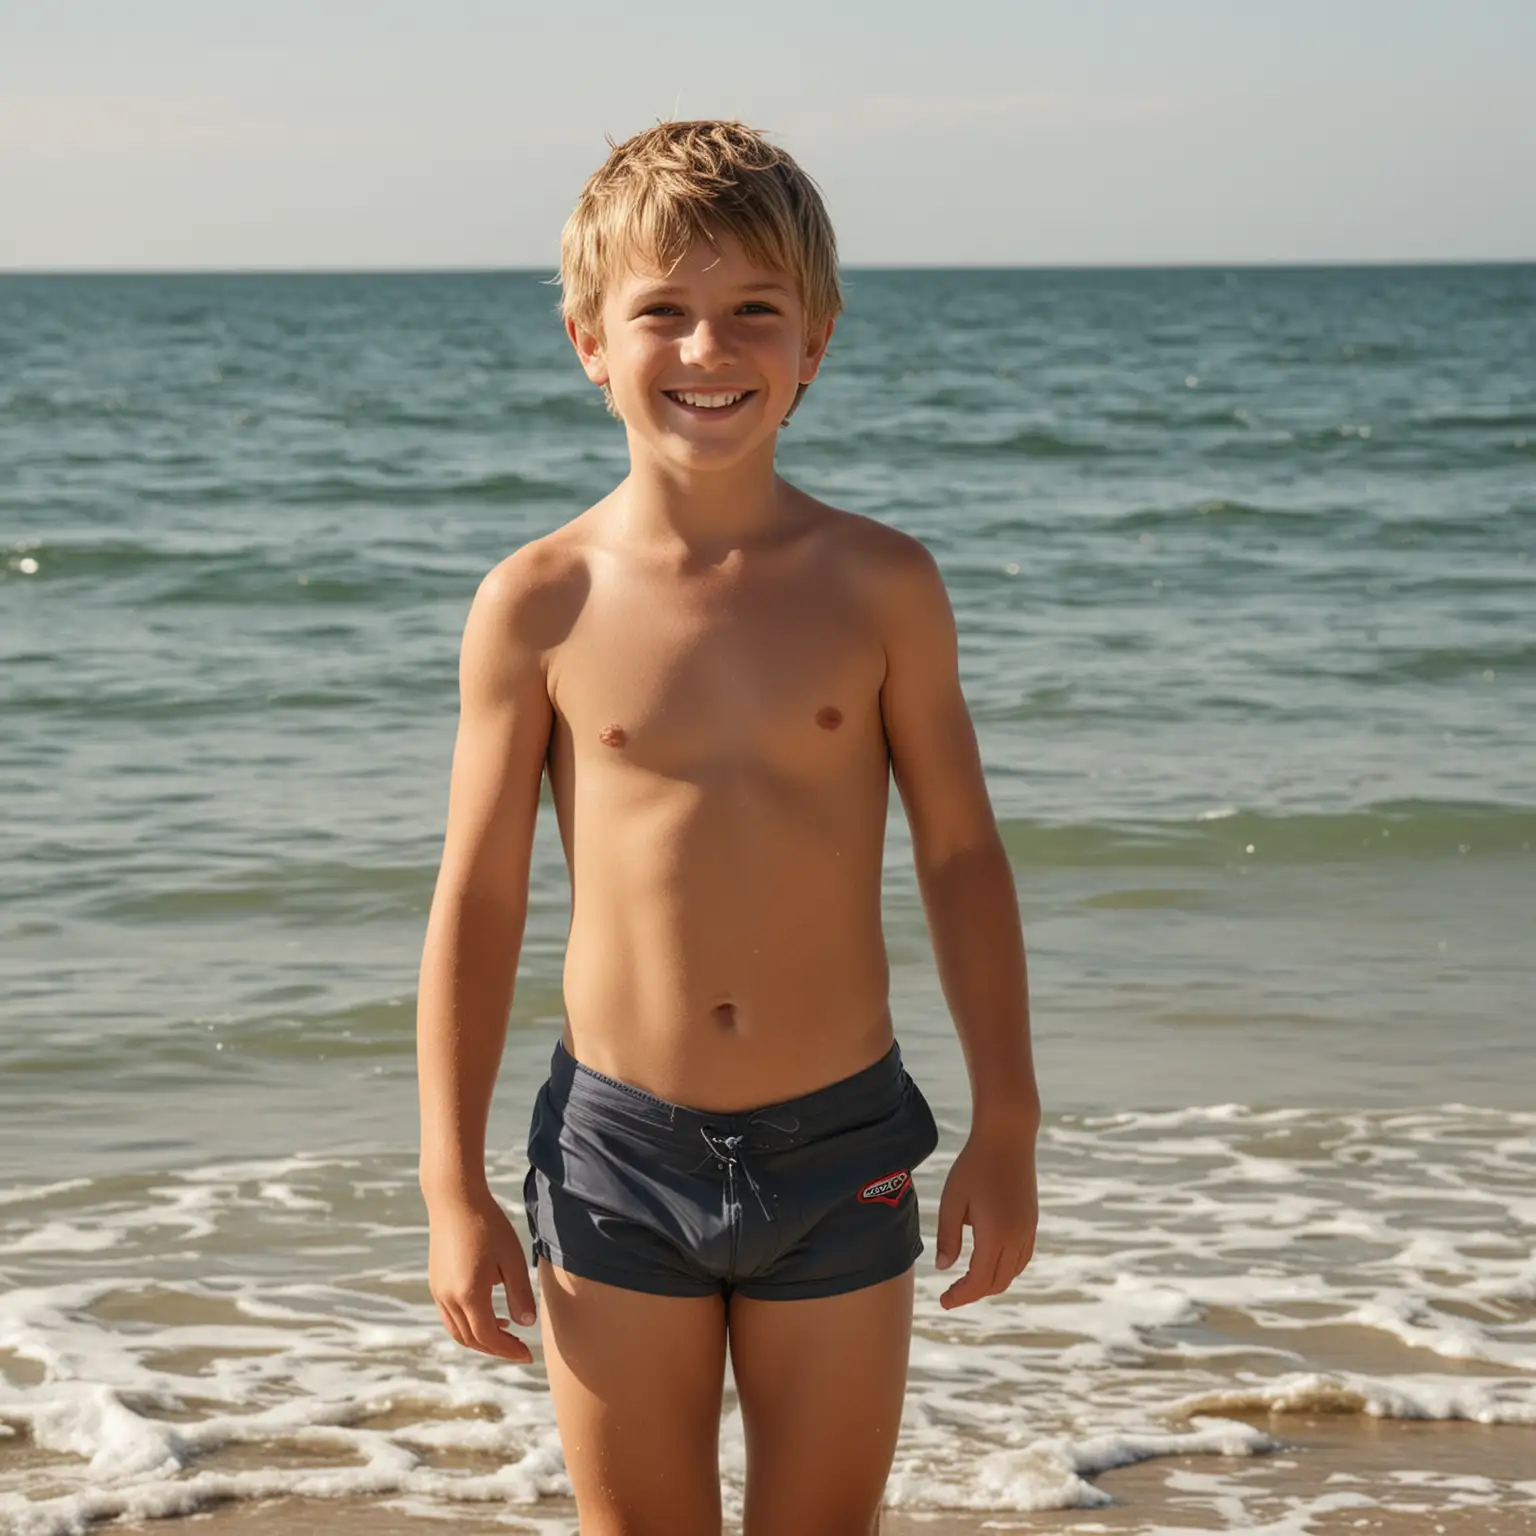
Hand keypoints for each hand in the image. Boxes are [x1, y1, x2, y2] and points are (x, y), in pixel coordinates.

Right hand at [425, 1186, 537, 1361]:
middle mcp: (448, 1299)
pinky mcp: (435, 1283)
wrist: (455, 1200)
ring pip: (458, 1331)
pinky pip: (450, 1316)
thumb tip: (526, 1324)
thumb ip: (520, 1294)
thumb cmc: (488, 1225)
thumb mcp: (512, 1259)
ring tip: (506, 1331)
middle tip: (520, 1348)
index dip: (509, 1350)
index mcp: (468, 1295)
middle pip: (471, 1339)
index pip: (489, 1337)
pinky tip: (488, 1311)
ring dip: (481, 1339)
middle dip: (496, 1348)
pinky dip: (468, 1324)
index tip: (528, 1354)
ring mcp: (438, 1292)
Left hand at [934, 1121, 1037, 1308]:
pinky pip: (1022, 1258)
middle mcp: (1017, 1237)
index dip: (961, 1296)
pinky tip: (990, 1263)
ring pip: (1012, 1272)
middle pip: (997, 1282)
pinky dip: (1006, 1269)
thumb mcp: (952, 1200)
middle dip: (974, 1293)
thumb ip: (948, 1236)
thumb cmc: (974, 1166)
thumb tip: (944, 1268)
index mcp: (995, 1235)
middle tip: (951, 1294)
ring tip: (968, 1282)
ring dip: (991, 1283)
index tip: (944, 1301)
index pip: (978, 1281)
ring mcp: (1028, 1230)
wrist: (1008, 1137)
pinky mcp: (1032, 1221)